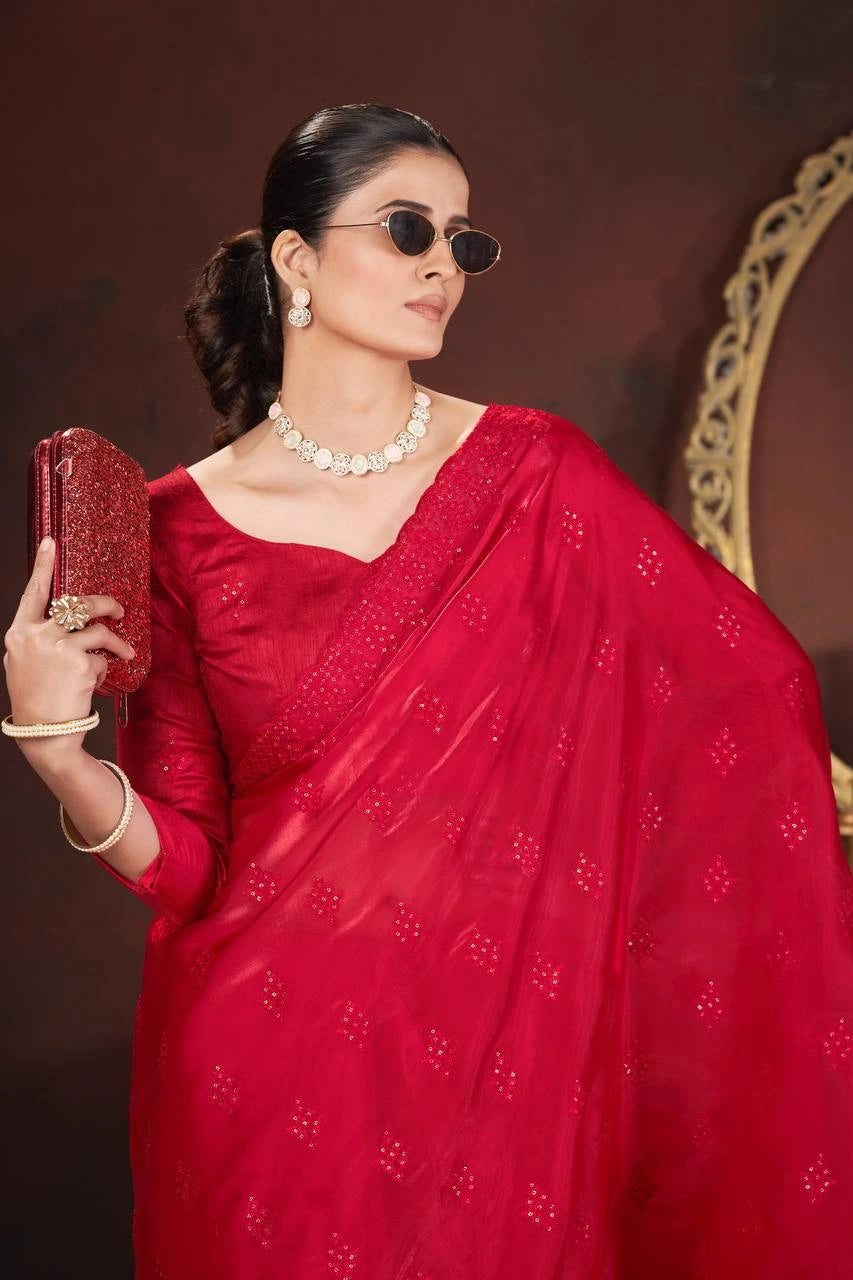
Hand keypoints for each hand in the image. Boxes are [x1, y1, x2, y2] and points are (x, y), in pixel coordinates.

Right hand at [3, 537, 135, 745]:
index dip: (43, 566)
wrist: (45, 733)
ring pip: (98, 628)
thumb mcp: (22, 663)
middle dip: (103, 604)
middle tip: (118, 610)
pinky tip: (95, 683)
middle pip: (76, 604)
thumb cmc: (35, 699)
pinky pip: (102, 656)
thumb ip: (36, 638)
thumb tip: (61, 619)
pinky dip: (104, 668)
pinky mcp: (80, 662)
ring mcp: (58, 647)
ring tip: (125, 652)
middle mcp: (36, 635)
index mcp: (19, 633)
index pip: (33, 593)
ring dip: (115, 641)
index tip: (50, 542)